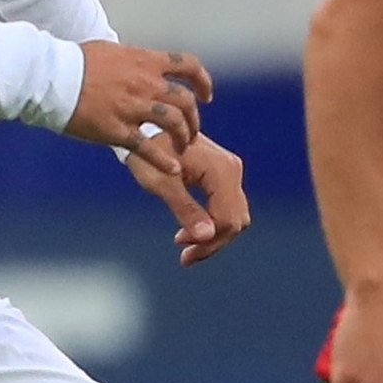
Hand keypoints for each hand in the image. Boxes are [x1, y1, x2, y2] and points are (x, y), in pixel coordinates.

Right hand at [64, 41, 207, 154]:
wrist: (50, 76)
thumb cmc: (74, 62)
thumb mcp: (111, 51)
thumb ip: (131, 61)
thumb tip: (139, 63)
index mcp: (144, 61)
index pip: (187, 66)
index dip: (203, 81)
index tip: (206, 95)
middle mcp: (144, 83)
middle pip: (185, 101)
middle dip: (194, 118)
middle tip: (191, 131)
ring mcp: (132, 107)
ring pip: (174, 123)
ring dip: (184, 137)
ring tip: (181, 148)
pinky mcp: (117, 130)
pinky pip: (149, 148)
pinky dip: (165, 160)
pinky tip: (173, 169)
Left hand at [121, 129, 247, 265]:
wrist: (147, 126)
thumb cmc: (149, 152)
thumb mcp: (162, 184)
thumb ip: (186, 210)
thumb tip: (205, 237)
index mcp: (221, 171)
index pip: (227, 219)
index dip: (209, 242)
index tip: (184, 253)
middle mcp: (232, 169)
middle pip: (236, 220)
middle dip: (213, 242)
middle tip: (186, 256)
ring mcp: (231, 170)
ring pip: (235, 215)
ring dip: (213, 235)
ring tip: (185, 245)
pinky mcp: (224, 173)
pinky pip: (227, 205)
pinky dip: (213, 222)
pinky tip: (190, 230)